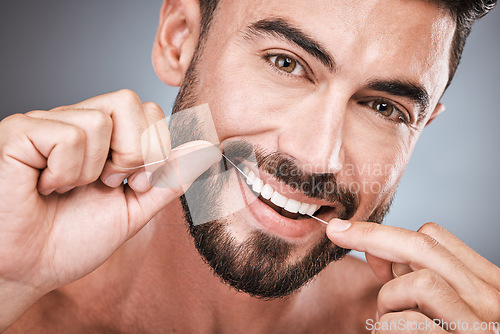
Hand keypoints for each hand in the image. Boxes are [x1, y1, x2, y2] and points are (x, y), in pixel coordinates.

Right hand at [0, 90, 220, 329]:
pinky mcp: (20, 131)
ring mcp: (48, 123)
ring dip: (96, 168)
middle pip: (131, 101)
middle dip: (134, 154)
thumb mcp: (136, 208)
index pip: (149, 110)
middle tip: (109, 183)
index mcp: (106, 138)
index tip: (136, 184)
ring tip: (70, 188)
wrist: (29, 269)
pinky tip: (45, 186)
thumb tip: (209, 148)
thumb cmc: (74, 239)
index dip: (155, 148)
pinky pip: (70, 134)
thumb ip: (171, 177)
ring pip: (102, 118)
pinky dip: (66, 172)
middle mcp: (78, 122)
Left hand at [327, 220, 499, 332]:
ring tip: (389, 321)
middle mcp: (492, 300)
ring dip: (389, 299)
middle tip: (337, 233)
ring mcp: (479, 325)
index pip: (437, 237)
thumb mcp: (440, 307)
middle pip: (424, 247)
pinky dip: (388, 327)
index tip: (366, 245)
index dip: (394, 235)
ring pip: (418, 283)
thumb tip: (374, 251)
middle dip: (372, 234)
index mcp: (486, 284)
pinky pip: (408, 322)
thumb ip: (415, 278)